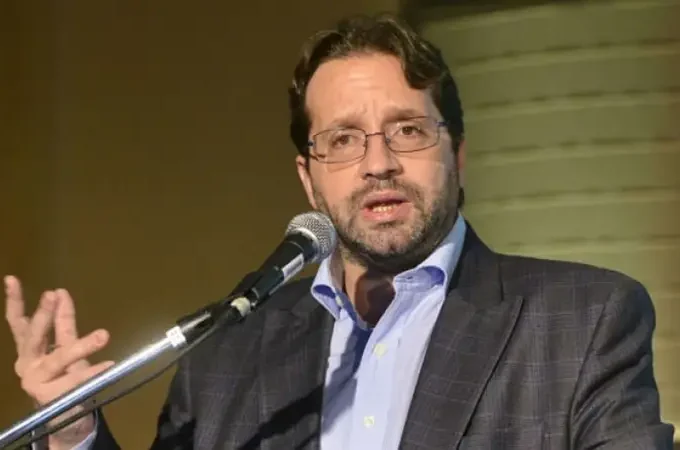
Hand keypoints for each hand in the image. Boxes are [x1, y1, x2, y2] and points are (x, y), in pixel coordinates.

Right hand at [4, 275, 114, 448]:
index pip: (17, 321)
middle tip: (53, 295)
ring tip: (103, 334)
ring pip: (59, 359)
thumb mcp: (61, 344)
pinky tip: (109, 364)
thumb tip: (61, 292)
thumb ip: (61, 321)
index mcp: (27, 348)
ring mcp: (36, 381)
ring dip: (81, 346)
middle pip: (34, 337)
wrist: (64, 414)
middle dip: (43, 316)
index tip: (12, 279)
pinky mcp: (50, 396)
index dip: (14, 300)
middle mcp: (26, 363)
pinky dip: (94, 372)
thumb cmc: (62, 374)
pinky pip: (77, 380)